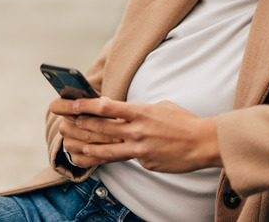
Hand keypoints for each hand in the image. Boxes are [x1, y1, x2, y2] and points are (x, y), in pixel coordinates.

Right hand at [49, 97, 118, 167]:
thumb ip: (98, 103)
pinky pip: (88, 159)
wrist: (99, 134)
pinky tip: (114, 152)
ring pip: (86, 144)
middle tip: (120, 129)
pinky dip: (102, 156)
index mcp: (66, 111)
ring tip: (120, 140)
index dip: (66, 106)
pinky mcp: (74, 158)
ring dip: (105, 143)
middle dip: (101, 128)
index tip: (78, 106)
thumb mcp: (99, 106)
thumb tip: (103, 102)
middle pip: (80, 127)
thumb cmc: (101, 116)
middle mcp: (64, 128)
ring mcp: (68, 144)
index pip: (57, 106)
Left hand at [66, 97, 222, 172]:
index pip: (105, 107)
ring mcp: (140, 150)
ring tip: (75, 145)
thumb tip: (124, 113)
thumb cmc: (183, 122)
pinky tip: (103, 156)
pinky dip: (115, 156)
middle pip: (100, 128)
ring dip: (88, 146)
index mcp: (141, 112)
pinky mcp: (145, 163)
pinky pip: (127, 159)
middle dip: (79, 125)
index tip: (70, 104)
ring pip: (106, 150)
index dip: (83, 106)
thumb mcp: (160, 107)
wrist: (204, 143)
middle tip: (65, 122)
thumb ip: (139, 110)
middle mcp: (137, 131)